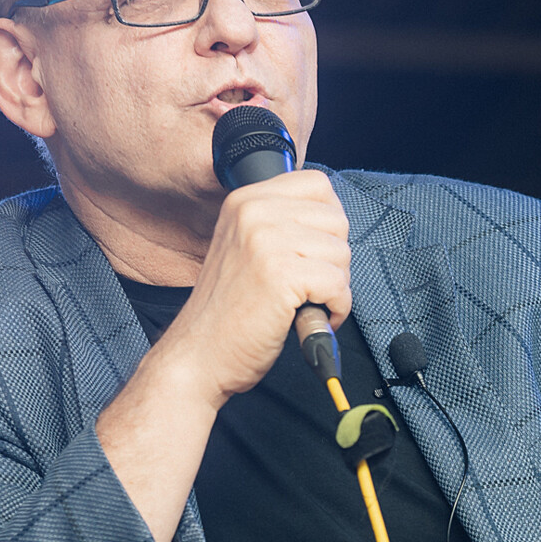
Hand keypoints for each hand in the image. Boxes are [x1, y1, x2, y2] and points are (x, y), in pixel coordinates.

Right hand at [151, 167, 351, 404]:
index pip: (318, 185)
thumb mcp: (245, 247)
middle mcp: (254, 212)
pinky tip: (311, 317)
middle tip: (309, 286)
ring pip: (341, 253)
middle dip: (334, 259)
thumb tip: (331, 221)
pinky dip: (335, 308)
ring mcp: (266, 241)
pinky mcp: (282, 274)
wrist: (199, 356)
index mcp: (245, 201)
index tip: (316, 251)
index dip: (328, 222)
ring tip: (306, 303)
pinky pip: (338, 284)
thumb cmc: (227, 312)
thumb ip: (281, 225)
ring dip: (335, 286)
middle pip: (337, 219)